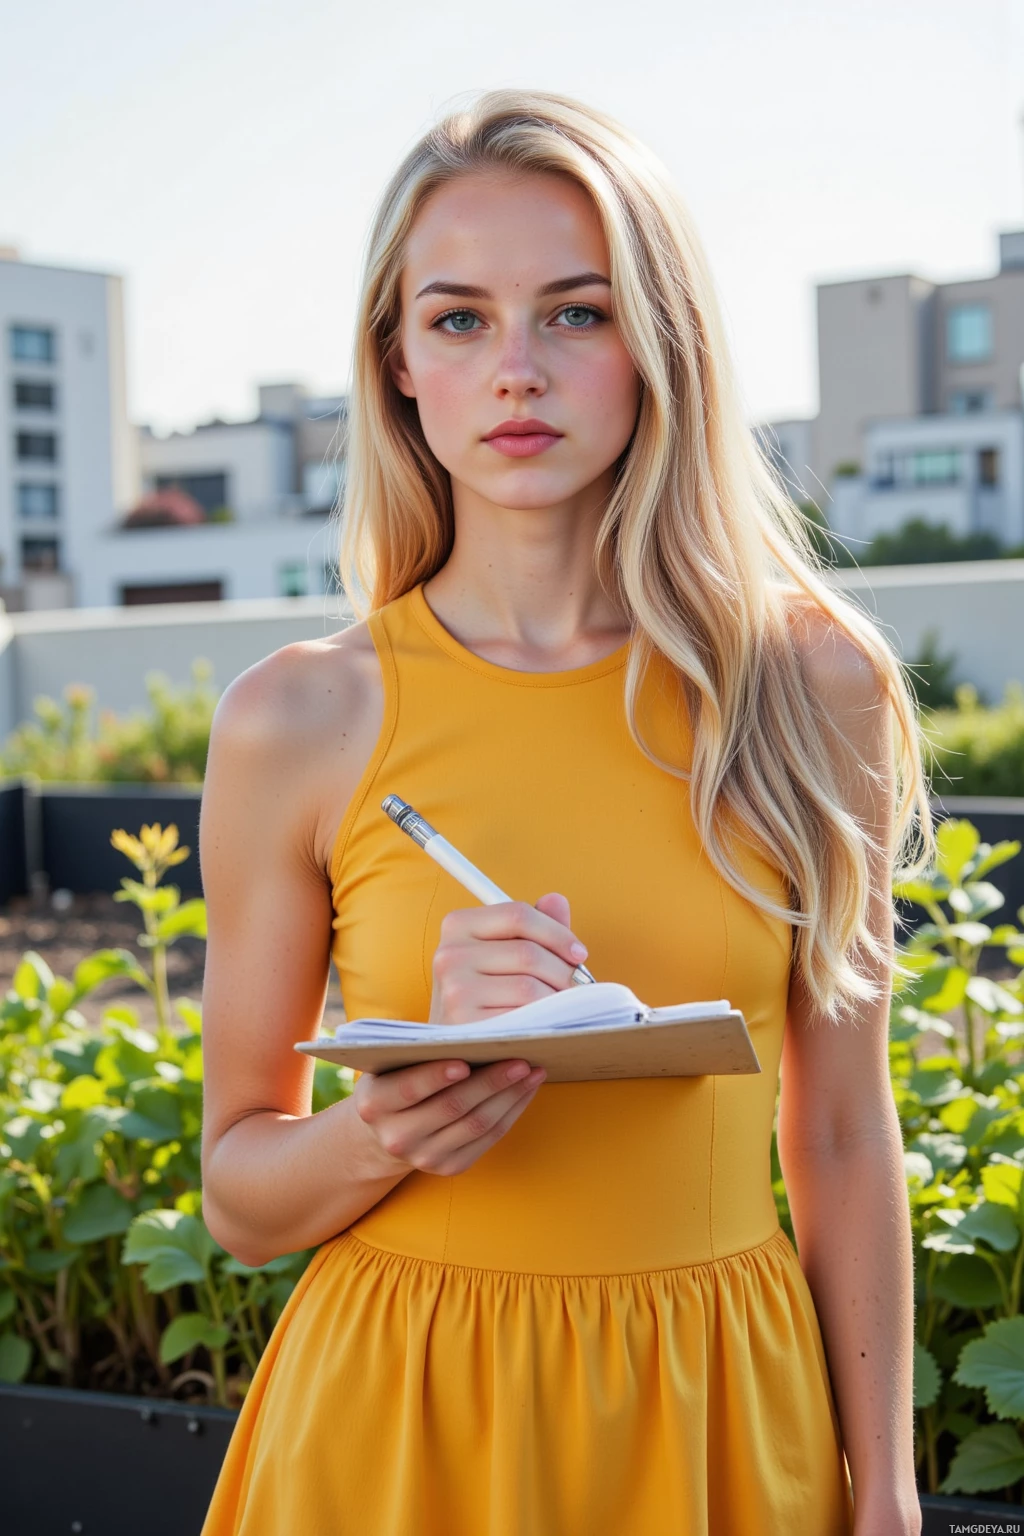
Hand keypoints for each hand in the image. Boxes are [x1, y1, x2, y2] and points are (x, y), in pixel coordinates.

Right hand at [352, 1055, 546, 1176]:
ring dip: (510, 1096)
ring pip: (477, 1125)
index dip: (437, 1075)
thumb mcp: (393, 1063)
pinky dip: (512, 1111)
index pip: (409, 1088)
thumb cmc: (398, 1078)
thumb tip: (475, 1033)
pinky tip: (526, 1090)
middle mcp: (397, 1137)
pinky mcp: (451, 1168)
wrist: (388, 1129)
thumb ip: (421, 1050)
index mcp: (374, 1104)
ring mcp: (425, 1158)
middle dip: (490, 1082)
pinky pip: (490, 1138)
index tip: (466, 1060)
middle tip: (519, 1058)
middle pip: (452, 1107)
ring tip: (532, 1071)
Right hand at [429, 891, 586, 1025]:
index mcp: (457, 925)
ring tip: (566, 1006)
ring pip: (529, 986)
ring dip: (557, 999)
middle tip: (579, 988)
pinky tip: (547, 1023)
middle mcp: (449, 953)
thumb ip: (532, 926)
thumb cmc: (486, 993)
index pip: (519, 914)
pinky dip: (543, 1021)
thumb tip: (556, 900)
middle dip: (564, 972)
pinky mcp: (463, 1023)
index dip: (558, 933)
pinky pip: (521, 1016)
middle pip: (528, 953)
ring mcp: (453, 989)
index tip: (579, 954)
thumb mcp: (504, 952)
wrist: (455, 1045)